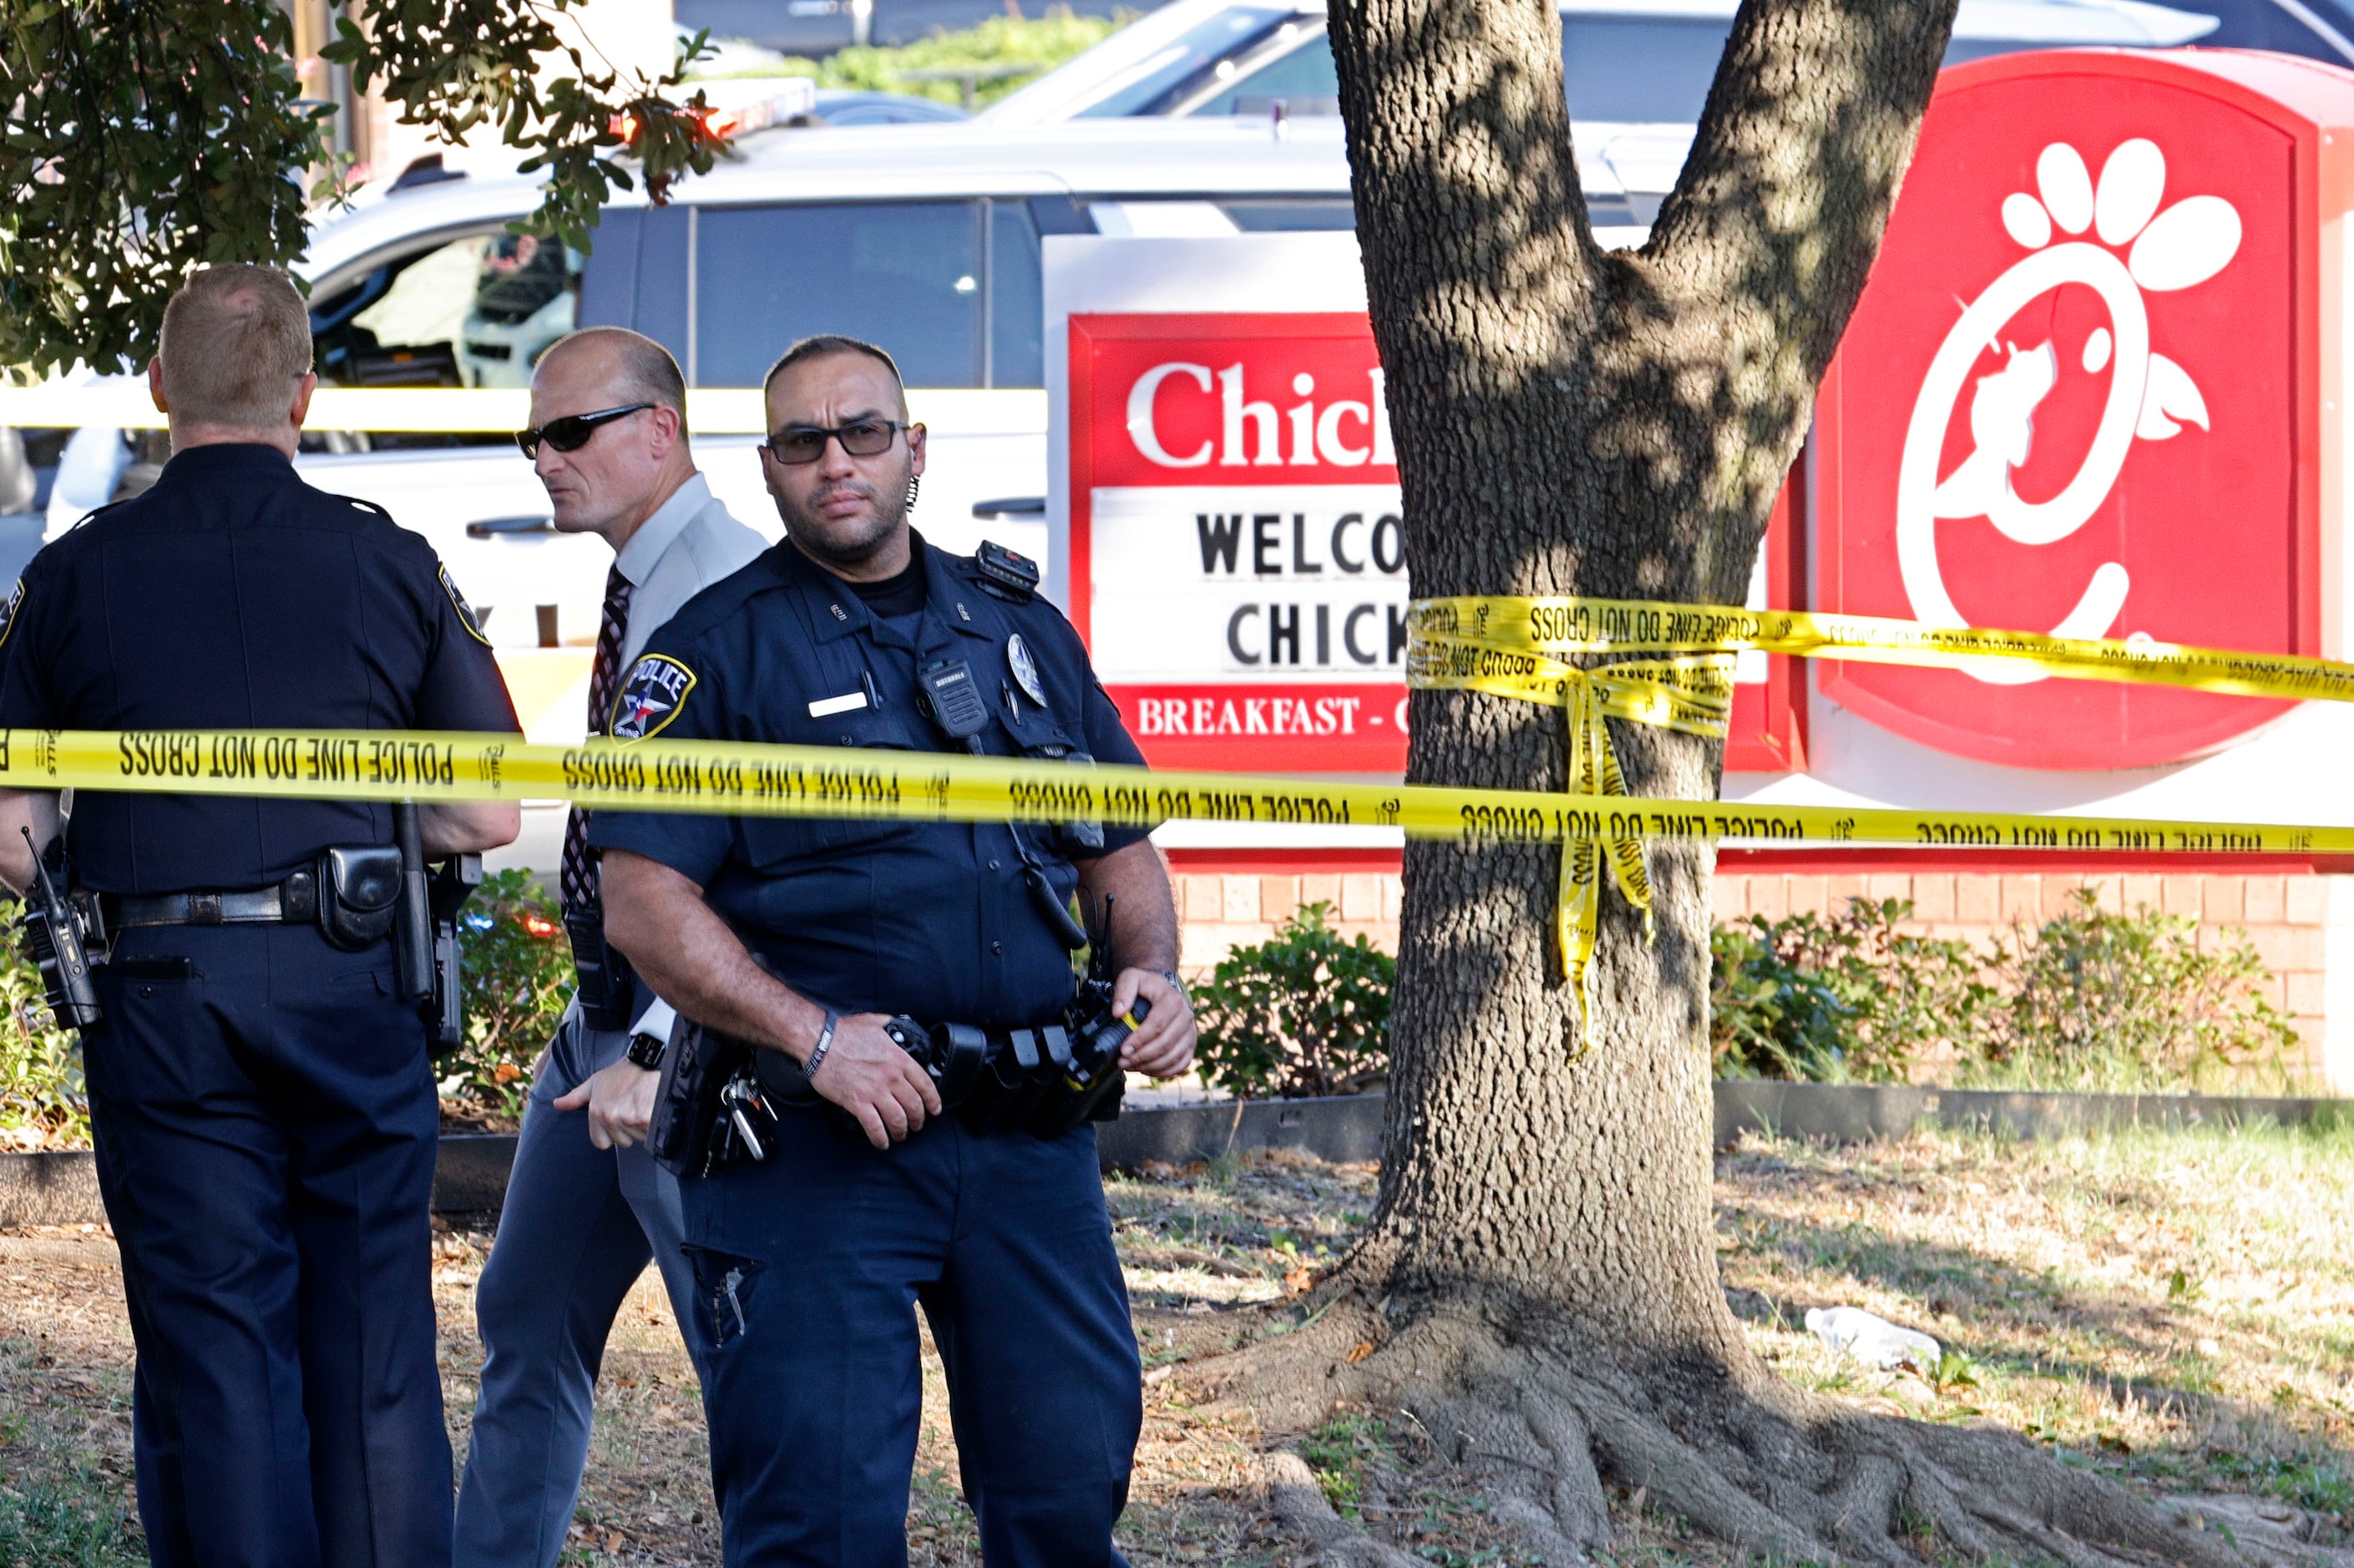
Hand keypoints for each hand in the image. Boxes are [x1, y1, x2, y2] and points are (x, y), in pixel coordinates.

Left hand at [552, 1058, 661, 1150]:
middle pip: (622, 1141)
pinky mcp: (646, 1118)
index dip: (611, 1134)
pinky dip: (652, 1124)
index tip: (619, 1118)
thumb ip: (575, 1097)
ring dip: (641, 1127)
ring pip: (637, 1138)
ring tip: (642, 1106)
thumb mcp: (595, 1082)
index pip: (601, 1143)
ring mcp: (628, 1118)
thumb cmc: (622, 1072)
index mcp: (596, 1112)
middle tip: (633, 1108)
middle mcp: (610, 1117)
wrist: (646, 1060)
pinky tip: (651, 1108)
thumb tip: (557, 1104)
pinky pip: (650, 1133)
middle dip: (628, 1130)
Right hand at [802, 1012, 942, 1149]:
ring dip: (901, 1131)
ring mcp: (874, 1091)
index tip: (934, 1109)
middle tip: (916, 1125)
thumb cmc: (844, 1031)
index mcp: (899, 1059)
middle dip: (918, 1120)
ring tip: (900, 1135)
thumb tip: (899, 1026)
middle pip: (914, 1106)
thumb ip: (892, 1026)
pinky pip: (874, 1127)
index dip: (933, 1101)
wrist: (819, 1041)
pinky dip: (880, 1138)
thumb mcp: (876, 1022)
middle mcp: (891, 1077)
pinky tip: (882, 1142)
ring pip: (897, 1119)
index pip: (925, 1085)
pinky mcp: (857, 1102)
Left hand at [1111, 968, 1195, 1079]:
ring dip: (1151, 1066)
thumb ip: (1124, 991)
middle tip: (1123, 1061)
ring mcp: (1190, 1032)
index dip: (1140, 1039)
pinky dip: (1164, 1071)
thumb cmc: (1147, 986)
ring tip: (1131, 1066)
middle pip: (1166, 1043)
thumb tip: (1118, 1012)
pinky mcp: (1191, 1044)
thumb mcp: (1132, 978)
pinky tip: (1147, 1069)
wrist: (1163, 989)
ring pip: (1174, 1057)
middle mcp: (1186, 1016)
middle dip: (1142, 1056)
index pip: (1157, 1024)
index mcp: (1173, 1000)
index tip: (1123, 1049)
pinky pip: (1181, 1064)